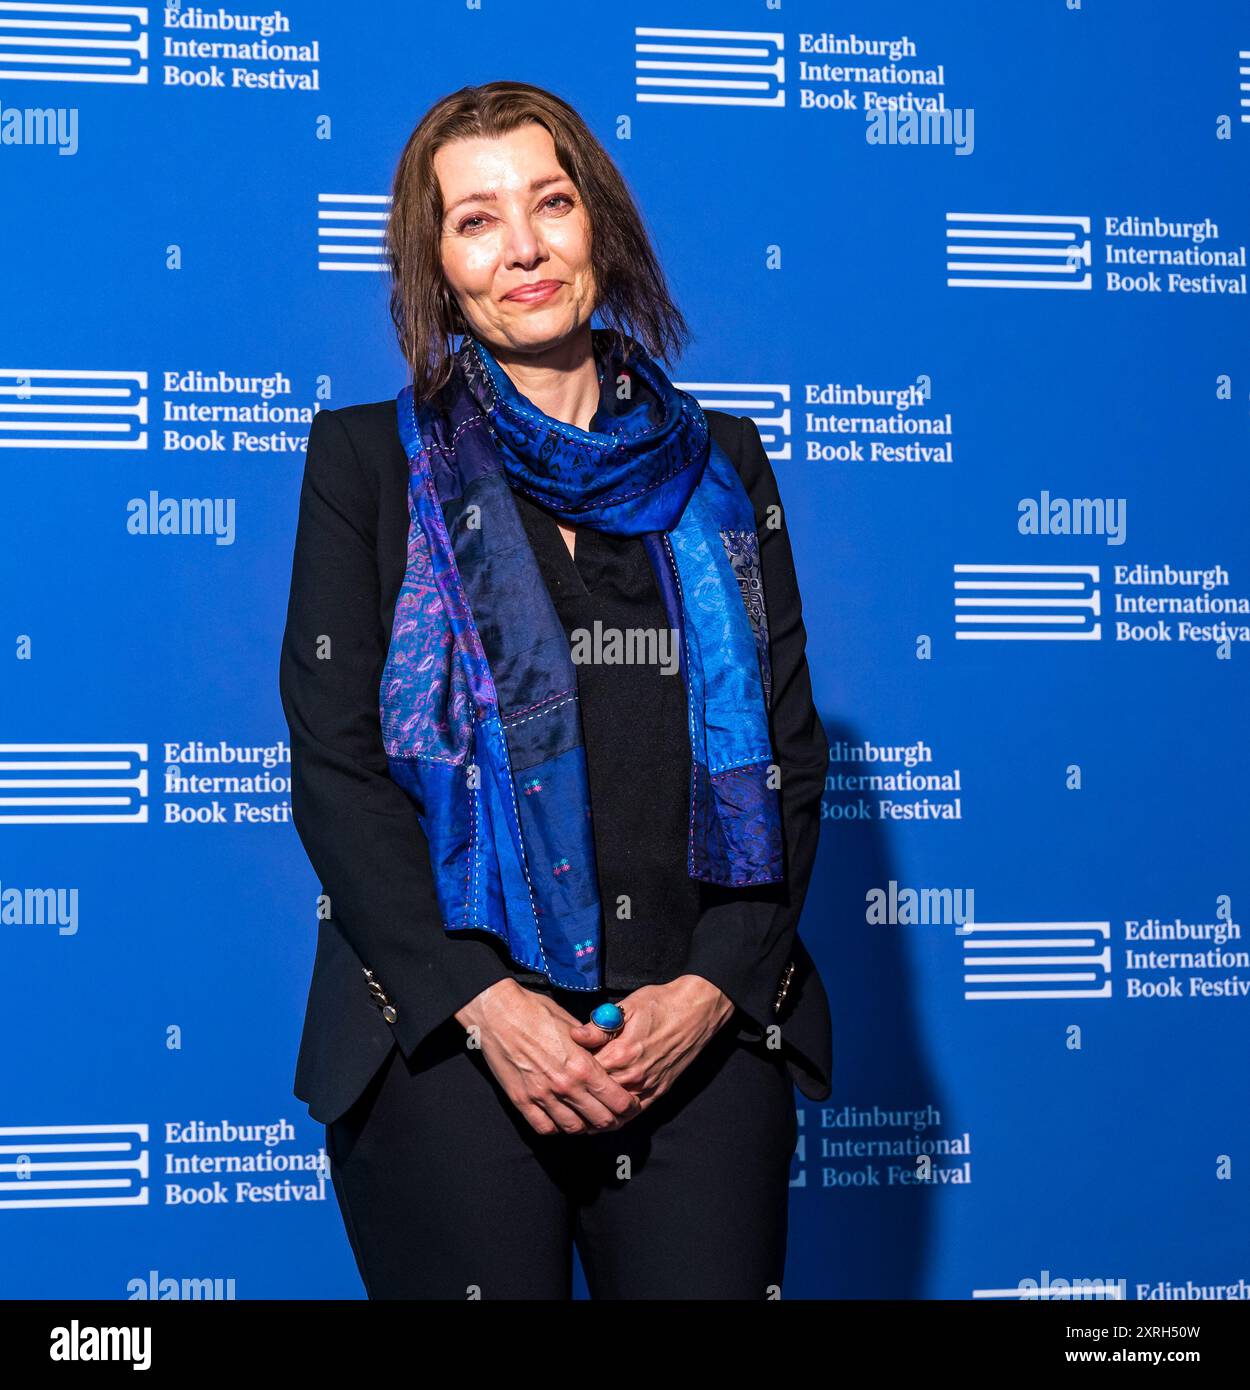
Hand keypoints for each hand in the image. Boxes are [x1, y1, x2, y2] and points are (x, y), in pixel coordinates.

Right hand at [455, 979, 642, 1136]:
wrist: (499, 1012)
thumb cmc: (537, 1012)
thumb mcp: (573, 1025)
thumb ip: (591, 1047)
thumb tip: (604, 1058)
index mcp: (583, 1065)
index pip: (617, 1100)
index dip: (628, 1107)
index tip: (630, 1105)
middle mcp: (565, 1085)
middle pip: (600, 1120)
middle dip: (613, 1121)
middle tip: (615, 1117)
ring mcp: (542, 1096)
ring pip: (574, 1128)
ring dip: (586, 1127)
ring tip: (589, 1120)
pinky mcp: (521, 1100)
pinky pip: (544, 1127)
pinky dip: (556, 1128)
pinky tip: (560, 1119)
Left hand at [567, 976, 735, 1112]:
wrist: (696, 1011)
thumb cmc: (660, 1004)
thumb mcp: (626, 1007)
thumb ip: (598, 1027)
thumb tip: (574, 1035)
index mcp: (621, 1053)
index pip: (584, 1073)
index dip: (569, 1073)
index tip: (558, 1073)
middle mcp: (633, 1075)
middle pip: (595, 1096)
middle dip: (577, 1097)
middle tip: (560, 1098)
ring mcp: (647, 1086)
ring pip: (613, 1112)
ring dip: (594, 1113)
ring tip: (575, 1114)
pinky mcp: (659, 1092)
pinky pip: (633, 1114)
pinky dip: (616, 1119)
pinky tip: (603, 1117)